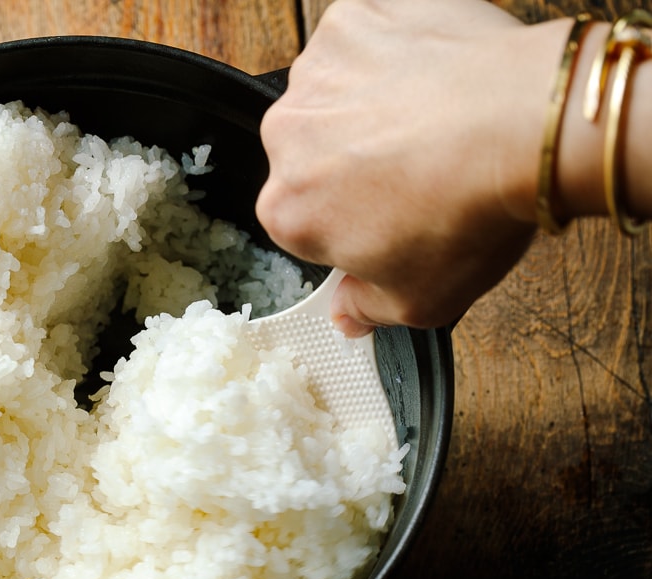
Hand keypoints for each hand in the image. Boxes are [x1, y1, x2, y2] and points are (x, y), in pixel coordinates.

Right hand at [256, 0, 571, 335]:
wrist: (528, 126)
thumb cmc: (471, 209)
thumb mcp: (420, 301)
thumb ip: (368, 311)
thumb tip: (349, 314)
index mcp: (288, 211)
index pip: (303, 220)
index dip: (348, 223)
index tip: (388, 221)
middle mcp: (286, 137)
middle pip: (311, 152)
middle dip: (353, 160)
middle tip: (419, 171)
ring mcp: (318, 72)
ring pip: (335, 93)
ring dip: (370, 104)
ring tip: (433, 121)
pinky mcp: (354, 19)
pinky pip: (364, 38)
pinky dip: (392, 51)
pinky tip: (434, 76)